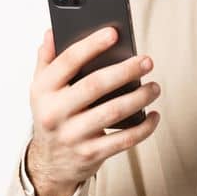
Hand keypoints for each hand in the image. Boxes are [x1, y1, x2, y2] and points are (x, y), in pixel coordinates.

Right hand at [26, 27, 161, 195]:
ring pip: (114, 111)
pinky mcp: (90, 154)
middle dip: (125, 70)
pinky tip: (154, 115)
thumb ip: (47, 61)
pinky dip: (144, 127)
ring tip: (155, 87)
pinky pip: (124, 139)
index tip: (113, 33)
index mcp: (43, 91)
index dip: (90, 45)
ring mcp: (72, 135)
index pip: (67, 62)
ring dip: (140, 97)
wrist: (49, 163)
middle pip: (95, 85)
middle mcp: (55, 112)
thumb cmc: (53, 116)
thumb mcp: (41, 90)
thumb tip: (51, 32)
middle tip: (147, 61)